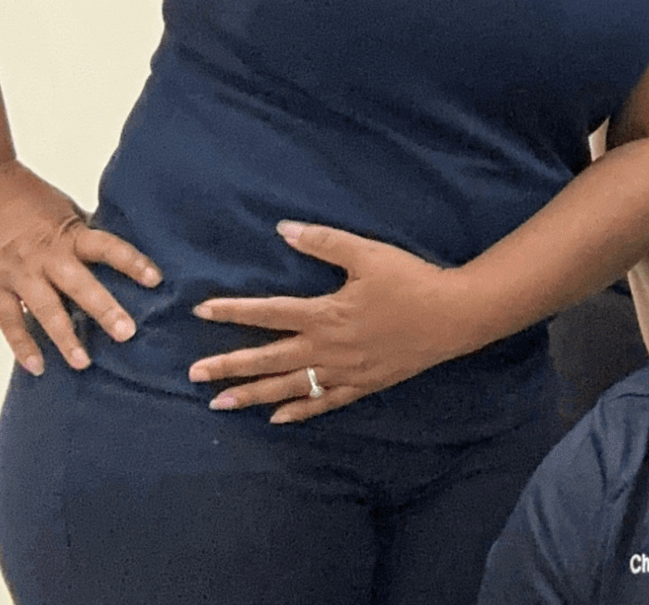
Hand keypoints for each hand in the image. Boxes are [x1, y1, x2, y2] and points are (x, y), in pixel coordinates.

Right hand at [0, 159, 160, 374]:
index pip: (107, 248)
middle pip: (79, 286)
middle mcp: (45, 256)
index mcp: (68, 233)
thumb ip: (84, 236)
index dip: (132, 262)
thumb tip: (116, 256)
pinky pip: (8, 321)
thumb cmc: (24, 195)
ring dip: (64, 337)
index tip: (155, 279)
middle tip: (126, 332)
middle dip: (103, 310)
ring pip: (44, 310)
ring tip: (83, 362)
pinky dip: (21, 345)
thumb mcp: (64, 209)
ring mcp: (18, 274)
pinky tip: (37, 366)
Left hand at [189, 220, 473, 423]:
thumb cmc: (412, 281)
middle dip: (228, 366)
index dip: (232, 311)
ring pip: (289, 387)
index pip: (268, 313)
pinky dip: (299, 411)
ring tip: (219, 403)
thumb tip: (282, 229)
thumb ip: (323, 242)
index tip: (199, 312)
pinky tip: (277, 418)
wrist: (455, 316)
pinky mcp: (363, 384)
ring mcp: (344, 371)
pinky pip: (324, 402)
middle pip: (268, 359)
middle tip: (193, 374)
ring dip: (252, 395)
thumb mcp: (368, 253)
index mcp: (325, 314)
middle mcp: (327, 348)